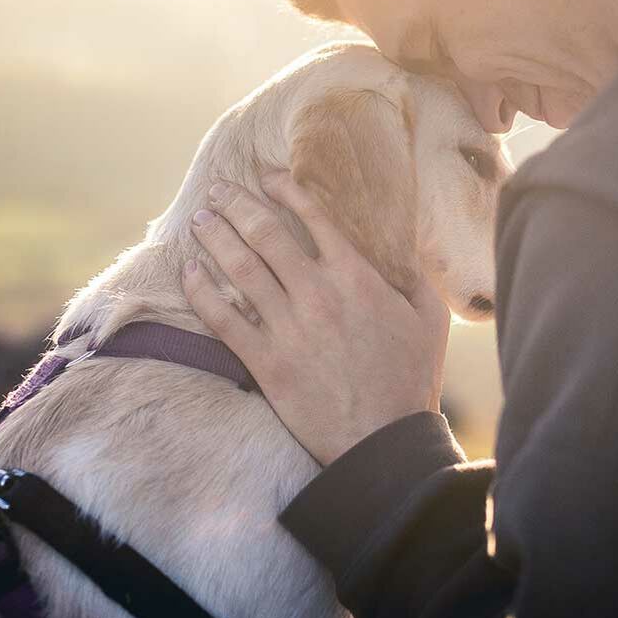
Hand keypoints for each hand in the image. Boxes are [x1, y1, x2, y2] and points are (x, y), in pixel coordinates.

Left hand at [181, 170, 450, 465]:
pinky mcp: (266, 362)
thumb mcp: (428, 318)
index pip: (313, 216)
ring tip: (199, 221)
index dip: (285, 189)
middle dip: (236, 205)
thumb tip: (401, 243)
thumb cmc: (411, 379)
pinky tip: (190, 273)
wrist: (384, 441)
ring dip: (215, 238)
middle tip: (218, 190)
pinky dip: (202, 292)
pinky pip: (223, 319)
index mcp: (356, 276)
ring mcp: (287, 328)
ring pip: (240, 268)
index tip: (266, 176)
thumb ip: (413, 275)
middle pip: (265, 234)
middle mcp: (317, 293)